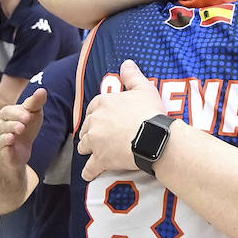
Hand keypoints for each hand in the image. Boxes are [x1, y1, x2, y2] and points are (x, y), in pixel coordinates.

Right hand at [0, 87, 47, 168]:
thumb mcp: (33, 114)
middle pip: (3, 122)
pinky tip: (11, 145)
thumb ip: (36, 103)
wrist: (21, 150)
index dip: (18, 113)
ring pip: (1, 136)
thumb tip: (42, 90)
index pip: (8, 111)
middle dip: (14, 121)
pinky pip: (2, 150)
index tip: (29, 115)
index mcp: (7, 115)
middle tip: (26, 121)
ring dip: (10, 132)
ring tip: (20, 130)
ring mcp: (1, 140)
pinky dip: (6, 147)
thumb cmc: (27, 128)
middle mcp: (1, 126)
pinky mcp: (3, 153)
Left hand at [76, 59, 163, 180]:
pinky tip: (88, 175)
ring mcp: (95, 141)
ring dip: (87, 149)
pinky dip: (89, 172)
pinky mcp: (100, 159)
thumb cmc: (150, 112)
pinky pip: (90, 168)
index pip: (93, 107)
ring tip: (92, 153)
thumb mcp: (144, 89)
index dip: (97, 113)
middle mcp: (95, 121)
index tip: (101, 117)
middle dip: (90, 132)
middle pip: (86, 127)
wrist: (154, 137)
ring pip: (84, 146)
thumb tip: (126, 63)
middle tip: (98, 136)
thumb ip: (133, 76)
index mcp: (103, 103)